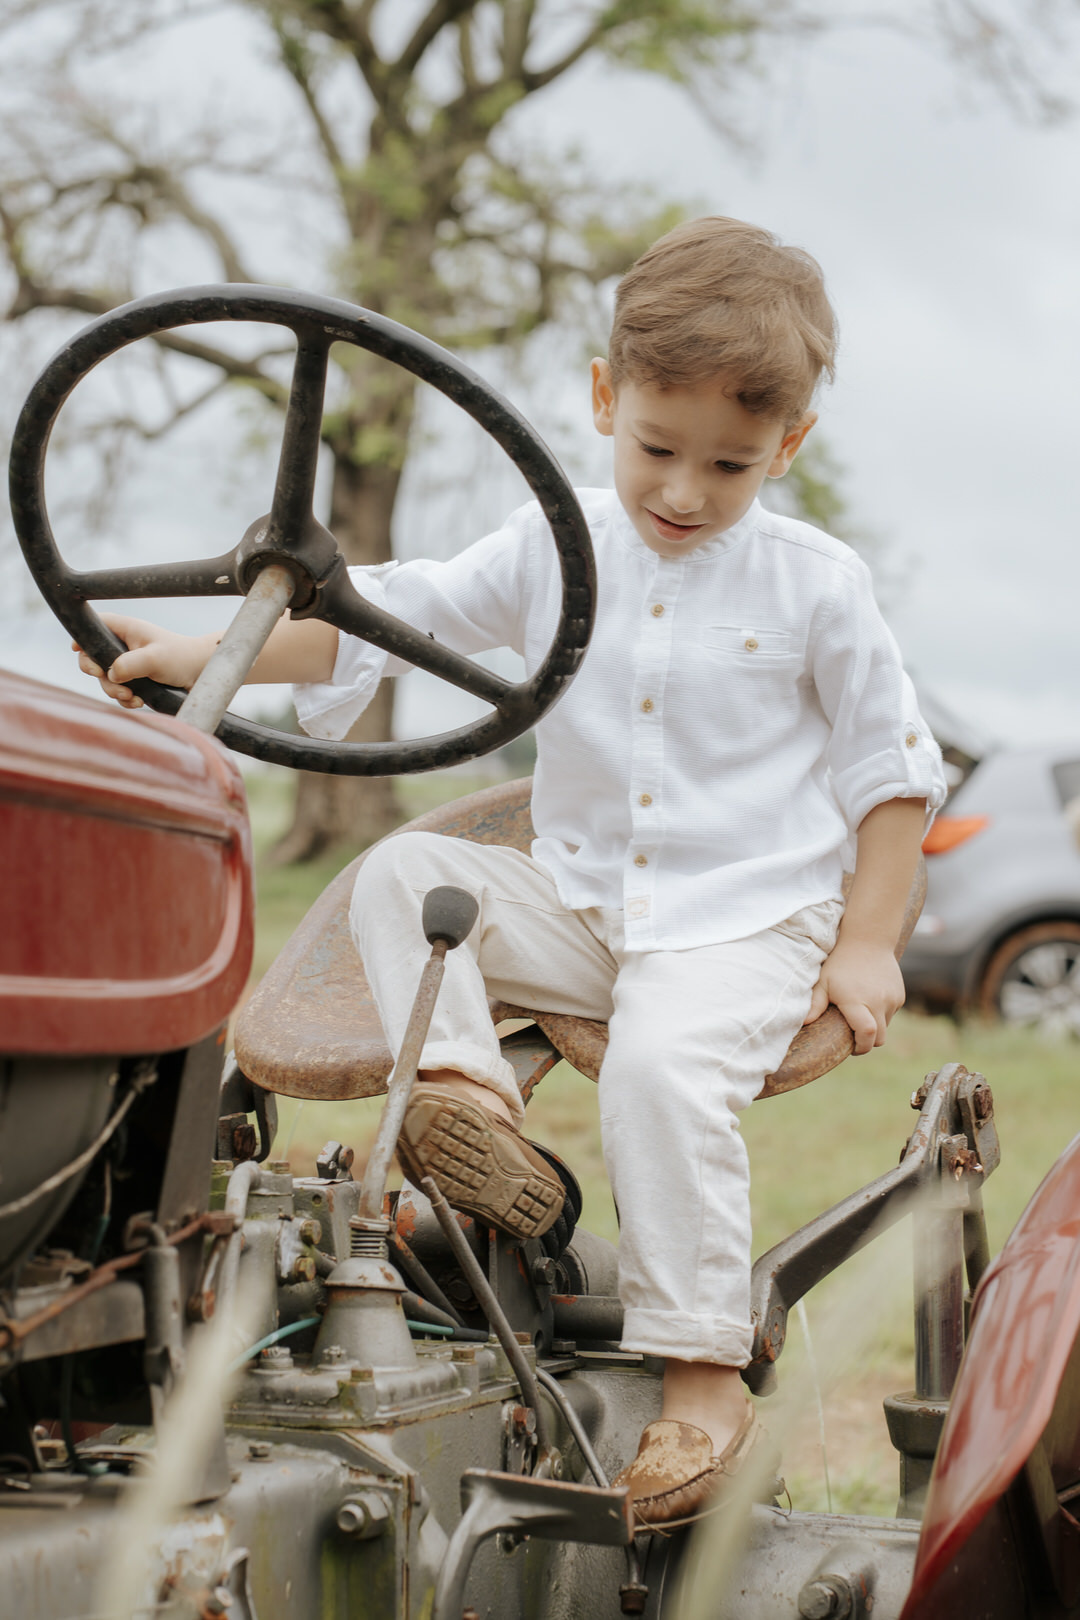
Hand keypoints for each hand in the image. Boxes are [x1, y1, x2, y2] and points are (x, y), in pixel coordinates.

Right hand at [72, 613, 217, 709]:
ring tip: (133, 697)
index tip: (78, 650)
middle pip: (93, 658)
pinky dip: (125, 699)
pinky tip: (138, 702)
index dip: (83, 637)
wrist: (201, 674)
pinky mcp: (135, 679)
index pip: (95, 625)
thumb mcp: (155, 658)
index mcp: (125, 629)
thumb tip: (110, 674)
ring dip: (115, 691)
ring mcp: (128, 663)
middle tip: (114, 684)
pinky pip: (119, 691)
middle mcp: (123, 645)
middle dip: (100, 675)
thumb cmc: (181, 658)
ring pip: (106, 679)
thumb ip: (131, 664)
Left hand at [803, 937, 905, 1054]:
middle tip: (853, 1036)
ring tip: (859, 1013)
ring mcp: (892, 999)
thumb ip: (815, 1004)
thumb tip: (804, 1023)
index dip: (861, 1047)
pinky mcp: (900, 995)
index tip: (851, 1048)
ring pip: (885, 1026)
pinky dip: (882, 1014)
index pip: (867, 1035)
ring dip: (874, 1027)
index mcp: (857, 1001)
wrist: (868, 939)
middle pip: (879, 1038)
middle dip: (867, 1042)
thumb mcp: (823, 981)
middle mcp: (878, 1002)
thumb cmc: (840, 962)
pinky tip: (870, 1001)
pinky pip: (891, 1014)